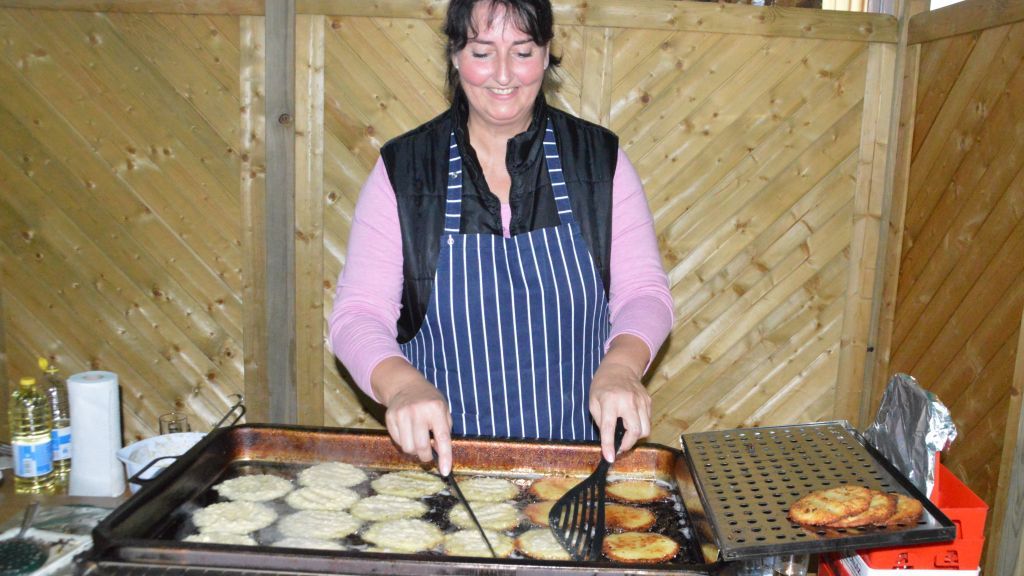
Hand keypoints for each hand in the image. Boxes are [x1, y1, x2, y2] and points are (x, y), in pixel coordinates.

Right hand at [372, 358, 453, 474]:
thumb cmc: (429, 401)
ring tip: (418, 441)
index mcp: (436, 409)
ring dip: (414, 450)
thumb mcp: (444, 410)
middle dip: (426, 456)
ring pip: (408, 448)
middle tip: (428, 454)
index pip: (442, 438)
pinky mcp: (390, 418)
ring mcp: (402, 414)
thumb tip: (440, 453)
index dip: (445, 457)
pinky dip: (405, 443)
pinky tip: (408, 433)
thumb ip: (444, 431)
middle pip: (421, 447)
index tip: (445, 471)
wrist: (406, 385)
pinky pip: (398, 442)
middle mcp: (418, 411)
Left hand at [589, 335, 651, 461]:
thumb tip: (608, 440)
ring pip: (645, 429)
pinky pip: (647, 421)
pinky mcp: (649, 402)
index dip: (609, 445)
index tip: (609, 458)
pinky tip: (631, 424)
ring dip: (635, 438)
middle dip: (627, 444)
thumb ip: (601, 422)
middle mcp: (628, 401)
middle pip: (635, 431)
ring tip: (625, 435)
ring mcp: (641, 401)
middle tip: (619, 447)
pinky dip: (640, 428)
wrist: (620, 367)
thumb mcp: (593, 402)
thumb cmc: (602, 386)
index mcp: (610, 401)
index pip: (610, 428)